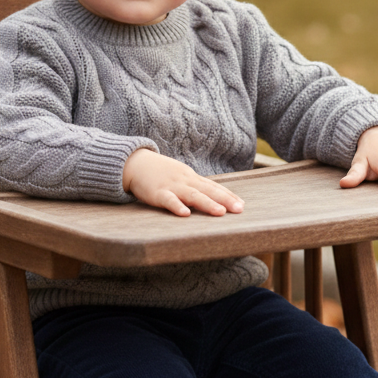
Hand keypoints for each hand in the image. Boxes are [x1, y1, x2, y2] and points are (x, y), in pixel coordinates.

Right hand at [123, 148, 244, 216]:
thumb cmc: (160, 173)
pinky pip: (168, 200)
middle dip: (225, 200)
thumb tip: (214, 199)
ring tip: (220, 212)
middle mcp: (185, 180)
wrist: (135, 163)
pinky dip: (176, 206)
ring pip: (192, 195)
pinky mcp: (157, 193)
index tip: (242, 205)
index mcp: (192, 178)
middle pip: (208, 190)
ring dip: (207, 203)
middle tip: (239, 210)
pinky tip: (185, 214)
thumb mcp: (181, 177)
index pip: (213, 187)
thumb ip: (196, 187)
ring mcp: (172, 186)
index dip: (228, 195)